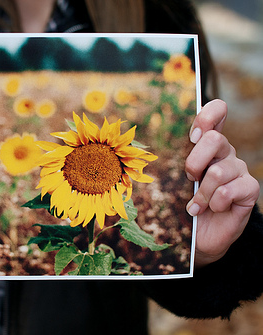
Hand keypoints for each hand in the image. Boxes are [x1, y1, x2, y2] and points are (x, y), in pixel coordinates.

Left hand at [185, 99, 259, 267]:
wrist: (200, 237)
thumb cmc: (185, 205)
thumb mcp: (175, 182)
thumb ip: (173, 162)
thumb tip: (152, 151)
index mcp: (207, 146)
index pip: (217, 113)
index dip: (207, 117)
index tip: (192, 137)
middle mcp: (226, 154)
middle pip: (214, 139)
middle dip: (194, 162)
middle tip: (190, 179)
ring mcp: (239, 171)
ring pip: (218, 171)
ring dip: (202, 193)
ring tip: (197, 205)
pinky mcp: (249, 190)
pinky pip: (229, 190)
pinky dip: (214, 203)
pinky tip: (211, 210)